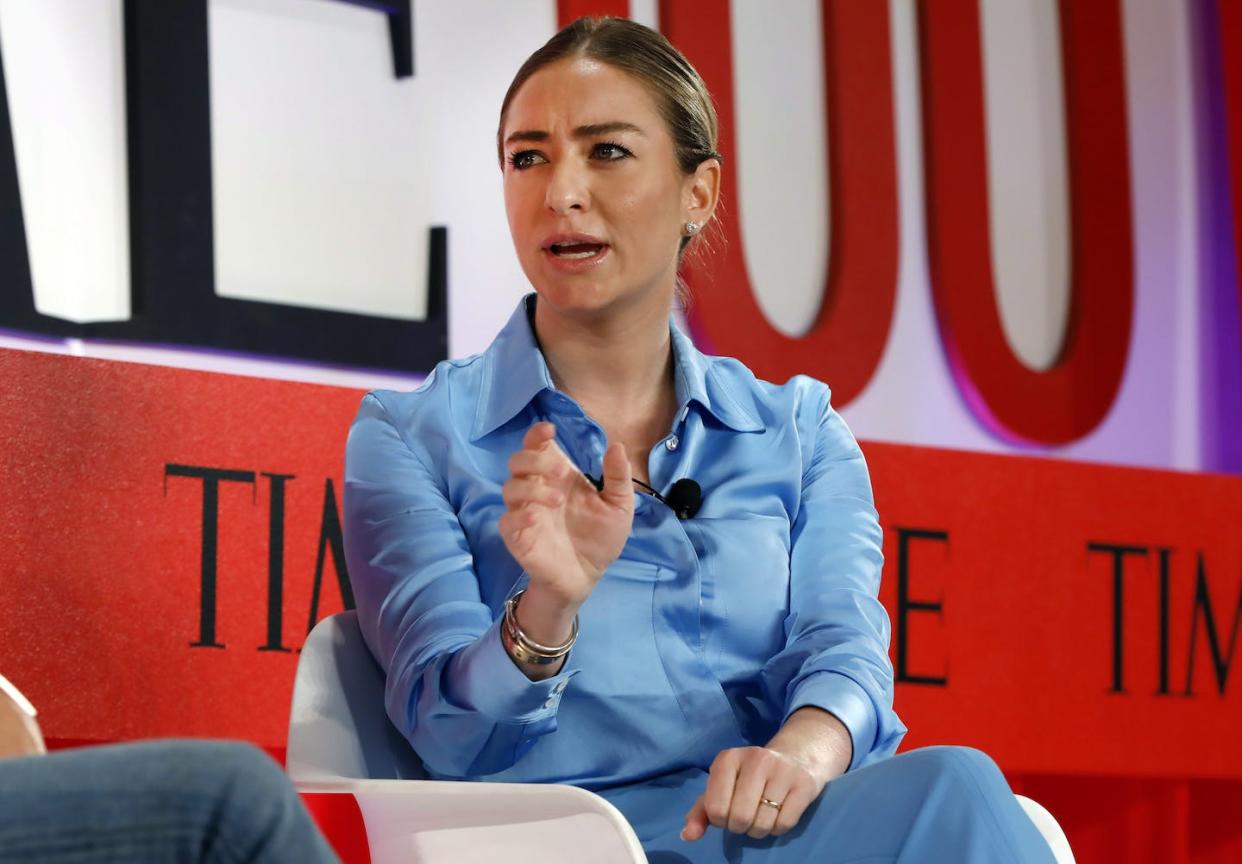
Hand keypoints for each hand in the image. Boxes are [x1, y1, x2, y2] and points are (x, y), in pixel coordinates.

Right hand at [498, 422, 633, 609]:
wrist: (588, 576)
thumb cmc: (600, 538)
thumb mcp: (619, 506)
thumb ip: (618, 477)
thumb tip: (617, 445)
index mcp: (557, 477)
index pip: (537, 446)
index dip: (537, 434)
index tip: (549, 430)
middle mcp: (536, 489)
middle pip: (518, 461)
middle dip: (535, 460)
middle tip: (562, 471)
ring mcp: (524, 512)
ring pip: (510, 488)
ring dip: (531, 489)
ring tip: (558, 501)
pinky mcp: (517, 537)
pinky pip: (506, 521)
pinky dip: (518, 517)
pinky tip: (536, 519)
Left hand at [681, 746, 825, 841]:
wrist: (796, 756)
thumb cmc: (750, 776)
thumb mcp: (722, 785)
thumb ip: (701, 811)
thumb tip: (687, 835)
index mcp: (728, 759)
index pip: (715, 809)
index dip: (720, 819)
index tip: (728, 810)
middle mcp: (755, 759)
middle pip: (740, 818)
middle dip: (740, 826)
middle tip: (746, 815)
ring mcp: (782, 770)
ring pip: (762, 824)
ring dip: (759, 829)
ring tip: (762, 814)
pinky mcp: (803, 784)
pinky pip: (784, 825)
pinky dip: (777, 828)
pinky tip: (778, 813)